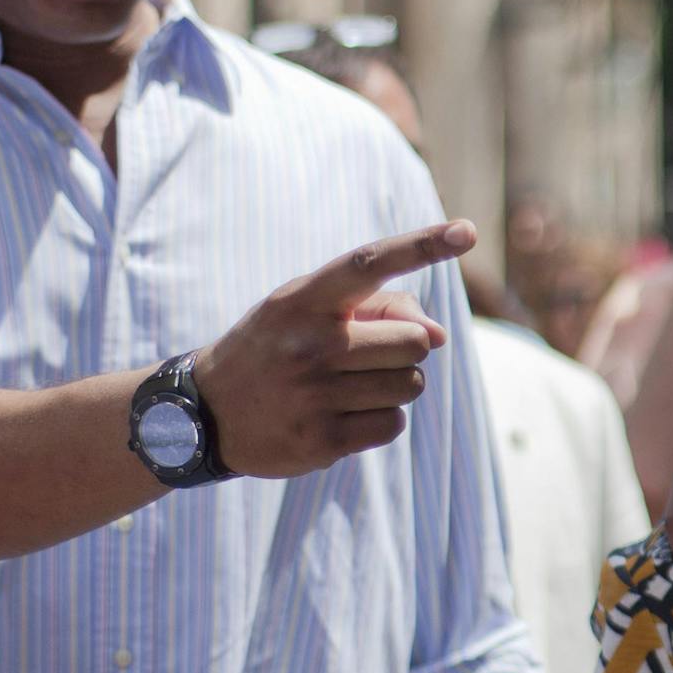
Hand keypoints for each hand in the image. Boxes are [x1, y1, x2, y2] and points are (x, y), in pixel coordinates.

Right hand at [194, 222, 474, 475]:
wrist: (206, 412)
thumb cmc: (278, 348)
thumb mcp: (310, 310)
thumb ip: (380, 306)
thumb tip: (438, 335)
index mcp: (306, 299)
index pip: (371, 262)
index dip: (422, 245)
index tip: (466, 232)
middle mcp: (309, 343)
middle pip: (416, 342)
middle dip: (407, 349)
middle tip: (368, 357)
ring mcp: (314, 394)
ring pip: (411, 385)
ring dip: (393, 386)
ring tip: (346, 387)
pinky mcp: (321, 440)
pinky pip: (393, 425)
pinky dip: (379, 421)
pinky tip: (340, 416)